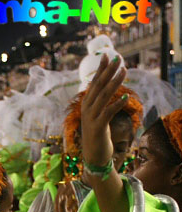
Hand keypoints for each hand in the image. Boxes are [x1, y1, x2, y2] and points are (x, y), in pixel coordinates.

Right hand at [80, 54, 126, 168]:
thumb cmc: (97, 133)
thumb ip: (99, 101)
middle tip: (118, 59)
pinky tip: (125, 97)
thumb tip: (106, 87)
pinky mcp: (98, 128)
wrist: (93, 155)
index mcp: (86, 103)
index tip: (107, 55)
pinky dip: (116, 105)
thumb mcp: (96, 115)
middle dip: (108, 71)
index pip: (94, 82)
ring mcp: (91, 118)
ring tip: (124, 71)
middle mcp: (87, 108)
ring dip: (115, 83)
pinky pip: (108, 113)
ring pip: (104, 96)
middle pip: (98, 86)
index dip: (101, 69)